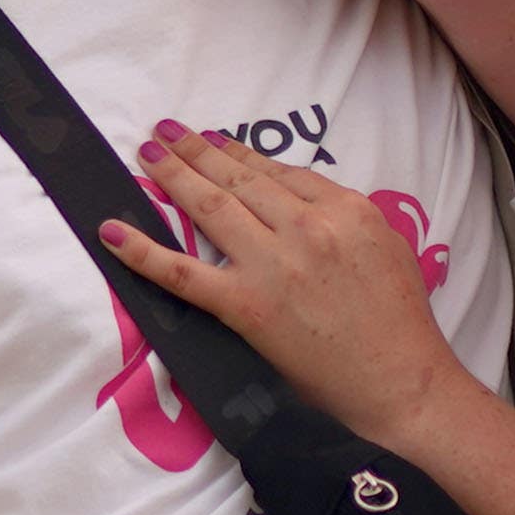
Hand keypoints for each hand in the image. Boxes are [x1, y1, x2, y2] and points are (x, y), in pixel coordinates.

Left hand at [109, 126, 484, 455]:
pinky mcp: (245, 305)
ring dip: (173, 175)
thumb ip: (347, 219)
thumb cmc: (402, 324)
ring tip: (148, 154)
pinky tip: (112, 231)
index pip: (280, 172)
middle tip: (167, 132)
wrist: (400, 382)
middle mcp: (306, 227)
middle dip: (198, 151)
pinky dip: (142, 251)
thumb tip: (306, 204)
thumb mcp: (389, 248)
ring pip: (211, 207)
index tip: (216, 142)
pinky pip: (183, 273)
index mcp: (345, 209)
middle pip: (240, 179)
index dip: (240, 154)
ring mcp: (272, 265)